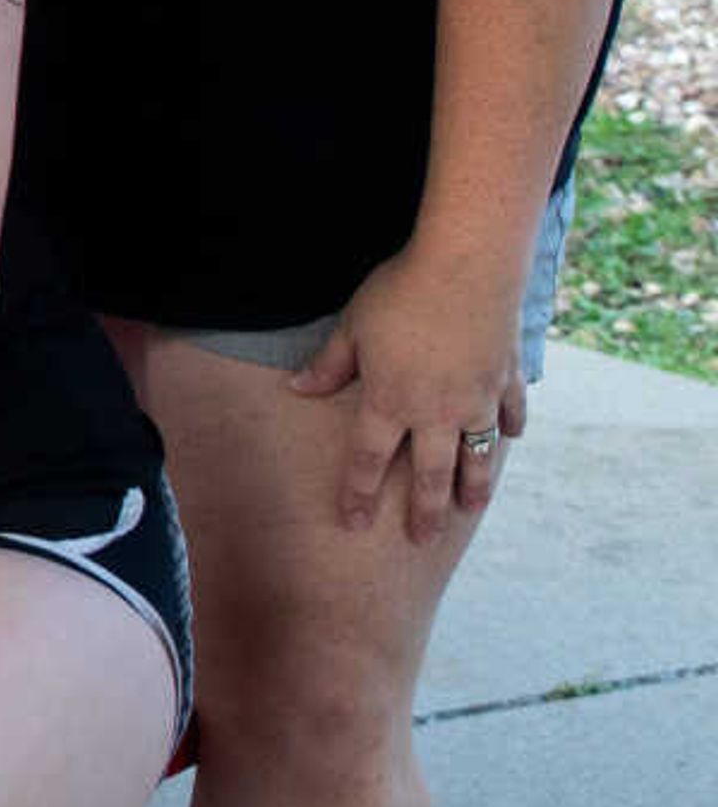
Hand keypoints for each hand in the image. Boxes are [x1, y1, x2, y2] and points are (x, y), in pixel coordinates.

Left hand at [290, 236, 528, 540]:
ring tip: (470, 509)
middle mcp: (436, 412)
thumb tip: (298, 388)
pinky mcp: (506, 379)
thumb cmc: (399, 292)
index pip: (367, 460)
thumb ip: (329, 366)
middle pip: (428, 474)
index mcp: (390, 402)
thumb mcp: (352, 328)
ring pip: (476, 455)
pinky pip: (509, 414)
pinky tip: (508, 440)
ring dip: (473, 485)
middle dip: (424, 512)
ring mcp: (477, 400)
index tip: (353, 522)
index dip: (357, 493)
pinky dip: (508, 429)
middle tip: (423, 540)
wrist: (467, 266)